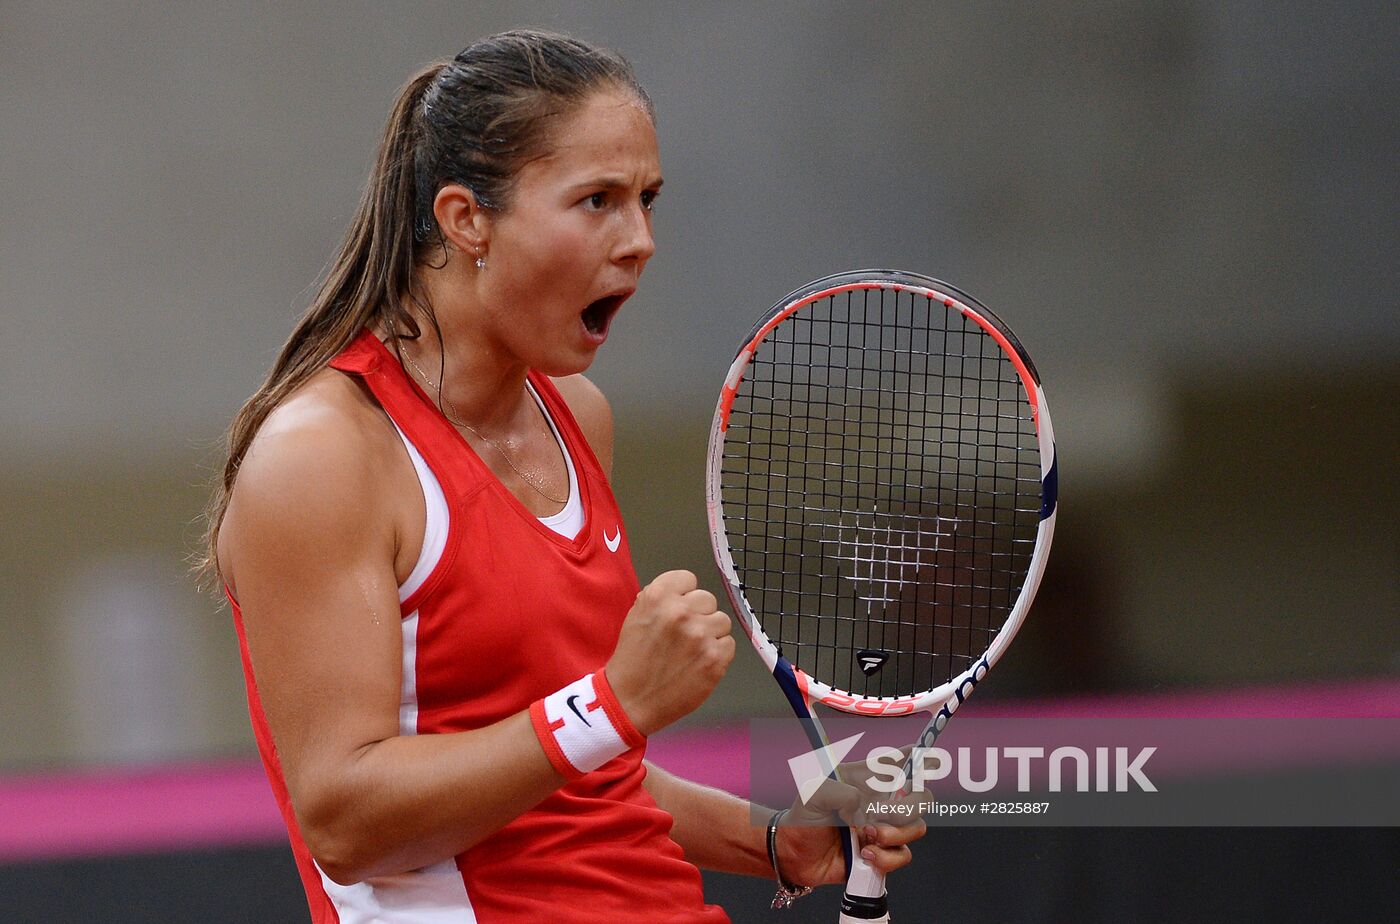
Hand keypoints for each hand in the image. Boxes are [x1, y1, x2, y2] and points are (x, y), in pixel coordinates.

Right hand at [604, 570, 734, 735]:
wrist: (630, 700)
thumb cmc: (632, 661)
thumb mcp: (636, 616)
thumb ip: (660, 599)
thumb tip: (683, 593)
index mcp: (658, 597)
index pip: (688, 579)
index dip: (683, 595)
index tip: (678, 609)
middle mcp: (680, 612)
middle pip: (707, 599)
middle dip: (698, 614)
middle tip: (684, 635)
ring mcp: (700, 635)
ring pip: (722, 620)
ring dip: (710, 633)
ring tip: (692, 649)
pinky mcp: (715, 658)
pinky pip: (729, 643)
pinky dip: (717, 653)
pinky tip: (699, 662)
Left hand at [772, 758, 927, 887]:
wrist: (795, 855)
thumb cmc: (803, 819)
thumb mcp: (813, 793)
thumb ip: (839, 791)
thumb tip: (862, 808)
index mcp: (868, 779)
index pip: (901, 760)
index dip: (921, 756)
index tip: (931, 757)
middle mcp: (881, 802)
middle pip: (922, 796)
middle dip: (909, 806)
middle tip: (881, 815)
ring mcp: (885, 828)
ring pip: (917, 827)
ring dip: (893, 834)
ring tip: (866, 837)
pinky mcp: (884, 853)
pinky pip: (904, 855)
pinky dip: (886, 857)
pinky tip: (865, 854)